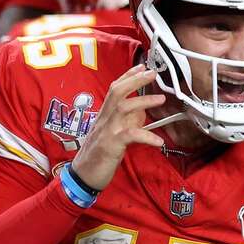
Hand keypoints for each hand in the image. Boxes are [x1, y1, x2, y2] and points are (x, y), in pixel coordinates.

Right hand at [70, 65, 165, 190]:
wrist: (82, 176)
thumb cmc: (98, 155)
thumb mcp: (113, 134)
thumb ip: (126, 121)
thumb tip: (142, 111)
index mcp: (104, 115)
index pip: (114, 89)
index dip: (128, 76)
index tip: (142, 66)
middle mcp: (104, 119)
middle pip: (117, 92)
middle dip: (135, 80)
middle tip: (153, 73)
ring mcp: (106, 131)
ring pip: (122, 108)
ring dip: (143, 101)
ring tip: (161, 99)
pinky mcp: (110, 146)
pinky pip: (130, 136)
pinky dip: (146, 136)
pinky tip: (159, 141)